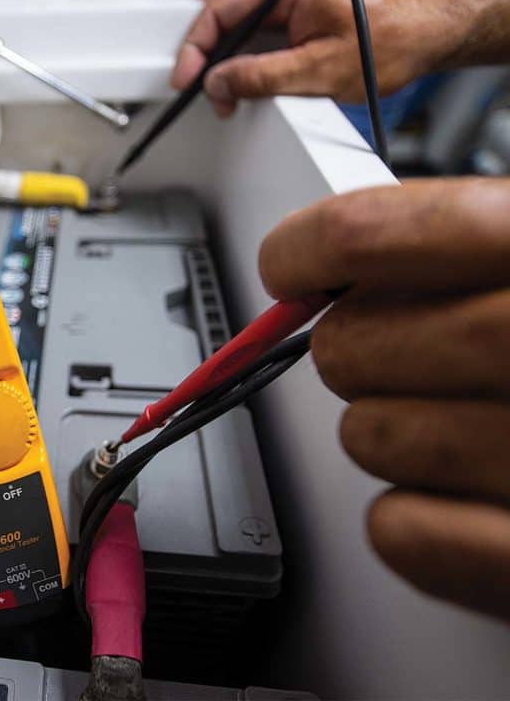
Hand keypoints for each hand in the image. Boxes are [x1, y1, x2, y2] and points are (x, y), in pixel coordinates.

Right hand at [171, 0, 460, 116]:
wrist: (438, 30)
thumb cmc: (395, 41)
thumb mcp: (319, 71)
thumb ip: (260, 77)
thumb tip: (218, 83)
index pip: (221, 10)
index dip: (196, 48)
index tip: (186, 79)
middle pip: (224, 5)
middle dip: (205, 48)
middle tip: (198, 85)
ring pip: (240, 6)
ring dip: (221, 41)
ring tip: (212, 75)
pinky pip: (261, 11)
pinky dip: (241, 34)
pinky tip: (232, 49)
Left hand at [259, 177, 509, 620]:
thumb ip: (478, 238)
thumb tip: (344, 256)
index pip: (379, 235)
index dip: (311, 247)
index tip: (291, 265)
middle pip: (353, 346)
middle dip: (357, 350)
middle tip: (400, 353)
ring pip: (371, 438)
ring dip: (390, 433)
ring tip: (462, 425)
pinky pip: (406, 534)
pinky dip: (413, 521)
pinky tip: (467, 498)